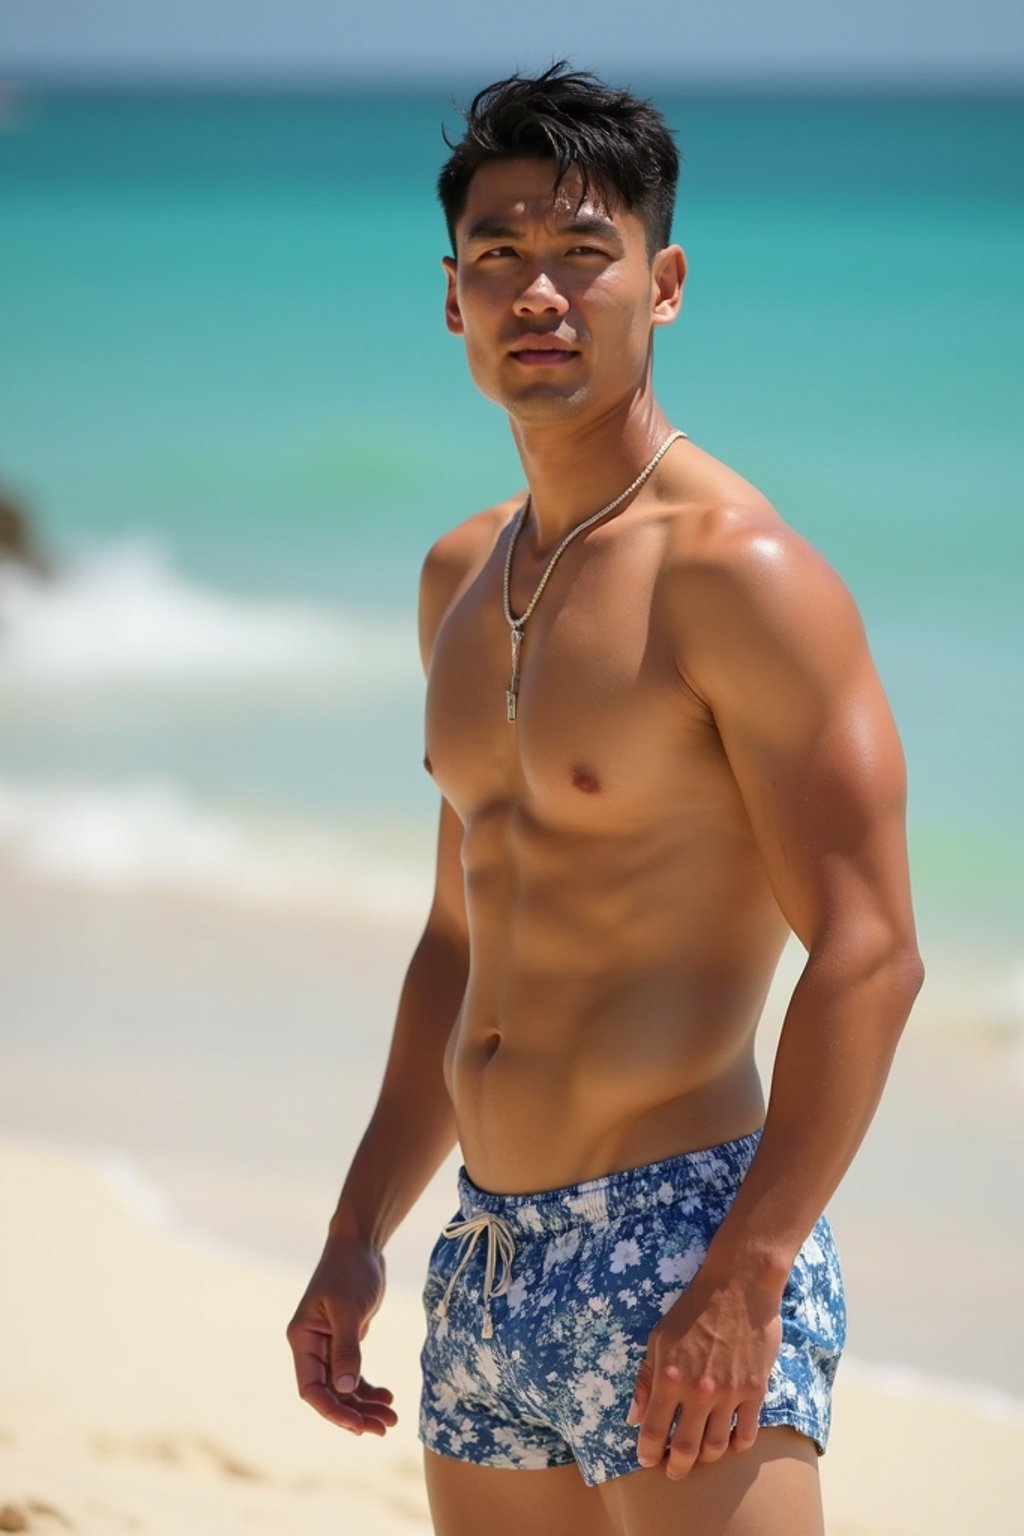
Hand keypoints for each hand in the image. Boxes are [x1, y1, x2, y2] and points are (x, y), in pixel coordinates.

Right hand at [286, 1234, 397, 1434]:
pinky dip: (369, 1389)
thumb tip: (344, 1389)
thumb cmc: (350, 1271)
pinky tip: (388, 1396)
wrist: (361, 1244)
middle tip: (383, 1428)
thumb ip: (346, 1350)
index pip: (311, 1388)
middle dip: (355, 1413)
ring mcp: (328, 1346)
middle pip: (330, 1394)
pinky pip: (353, 1375)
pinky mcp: (346, 1342)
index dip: (332, 1411)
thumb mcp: (348, 1310)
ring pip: (343, 1388)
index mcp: (302, 1339)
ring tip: (391, 1418)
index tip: (358, 1425)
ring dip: (365, 1405)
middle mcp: (311, 1347)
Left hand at [628, 1267, 781, 1478]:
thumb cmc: (693, 1309)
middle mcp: (698, 1391)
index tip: (646, 1460)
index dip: (646, 1453)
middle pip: (685, 1449)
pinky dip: (737, 1445)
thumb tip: (632, 1416)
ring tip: (699, 1457)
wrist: (738, 1286)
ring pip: (716, 1447)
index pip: (652, 1431)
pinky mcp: (755, 1390)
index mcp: (669, 1377)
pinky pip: (746, 1433)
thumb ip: (645, 1378)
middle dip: (675, 1467)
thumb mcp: (658, 1337)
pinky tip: (730, 1442)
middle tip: (672, 1471)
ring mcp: (729, 1393)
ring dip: (705, 1459)